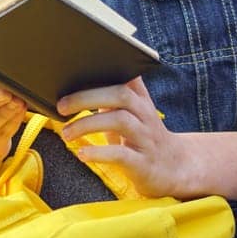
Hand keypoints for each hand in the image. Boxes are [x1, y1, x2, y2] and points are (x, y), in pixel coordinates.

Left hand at [57, 77, 195, 198]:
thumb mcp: (131, 116)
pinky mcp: (144, 163)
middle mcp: (146, 114)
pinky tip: (82, 154)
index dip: (107, 68)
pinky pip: (121, 154)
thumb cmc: (142, 140)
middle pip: (120, 94)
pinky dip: (99, 153)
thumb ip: (110, 101)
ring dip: (88, 124)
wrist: (174, 169)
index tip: (80, 68)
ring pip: (120, 120)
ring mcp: (146, 138)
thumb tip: (73, 90)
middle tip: (62, 106)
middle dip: (87, 97)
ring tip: (66, 133)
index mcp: (141, 100)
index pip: (127, 75)